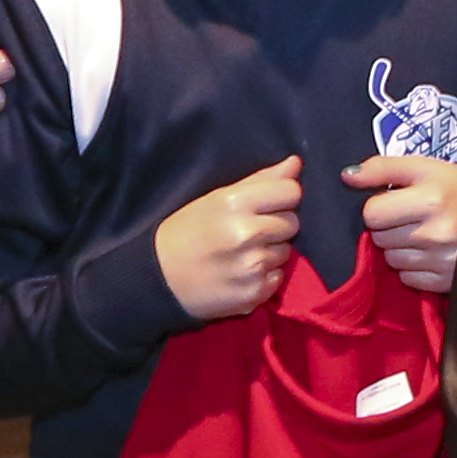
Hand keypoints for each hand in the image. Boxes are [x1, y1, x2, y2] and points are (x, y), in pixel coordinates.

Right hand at [155, 157, 302, 320]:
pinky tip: (241, 273)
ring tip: (242, 253)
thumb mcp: (216, 198)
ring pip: (286, 251)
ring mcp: (253, 267)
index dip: (283, 196)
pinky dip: (265, 276)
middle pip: (293, 222)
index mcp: (235, 204)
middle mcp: (248, 234)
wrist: (160, 280)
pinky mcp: (255, 294)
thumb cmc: (187, 232)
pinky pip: (278, 278)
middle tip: (250, 230)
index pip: (291, 191)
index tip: (268, 203)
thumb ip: (260, 181)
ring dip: (270, 251)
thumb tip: (296, 163)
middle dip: (276, 224)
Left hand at [343, 152, 456, 296]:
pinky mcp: (446, 281)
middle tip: (413, 217)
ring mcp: (441, 261)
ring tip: (424, 234)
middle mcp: (434, 233)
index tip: (398, 202)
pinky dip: (414, 267)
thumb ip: (384, 167)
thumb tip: (347, 176)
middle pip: (379, 237)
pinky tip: (432, 253)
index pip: (371, 213)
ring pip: (391, 260)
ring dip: (401, 248)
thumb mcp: (427, 167)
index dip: (380, 205)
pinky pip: (408, 278)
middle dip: (390, 227)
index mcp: (430, 199)